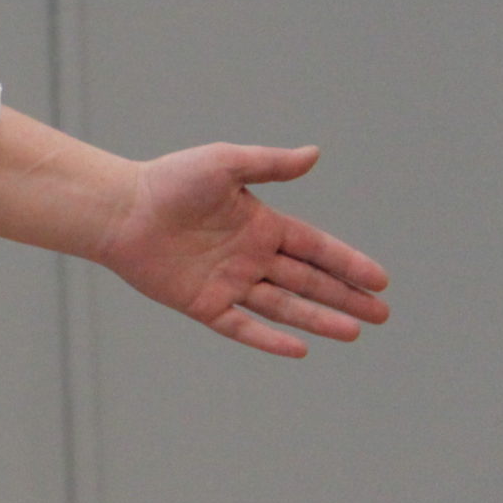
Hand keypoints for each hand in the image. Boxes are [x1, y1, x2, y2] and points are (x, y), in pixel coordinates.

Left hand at [94, 143, 389, 356]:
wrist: (119, 209)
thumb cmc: (168, 180)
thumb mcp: (224, 164)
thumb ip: (269, 164)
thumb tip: (315, 153)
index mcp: (259, 224)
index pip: (314, 248)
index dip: (347, 263)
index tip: (381, 280)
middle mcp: (248, 256)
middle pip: (307, 281)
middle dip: (345, 297)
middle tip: (382, 314)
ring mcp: (227, 281)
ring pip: (282, 306)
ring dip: (318, 318)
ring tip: (355, 331)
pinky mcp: (202, 303)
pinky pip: (241, 325)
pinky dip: (269, 339)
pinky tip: (301, 349)